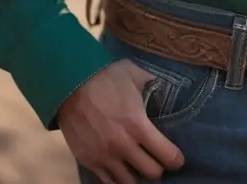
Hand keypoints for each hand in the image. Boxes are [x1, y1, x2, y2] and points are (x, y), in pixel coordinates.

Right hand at [57, 58, 185, 183]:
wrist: (70, 83)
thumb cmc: (105, 77)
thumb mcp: (134, 74)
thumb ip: (153, 84)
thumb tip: (166, 90)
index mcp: (138, 125)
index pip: (167, 155)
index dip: (176, 159)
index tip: (177, 157)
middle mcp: (123, 146)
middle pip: (152, 174)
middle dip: (158, 168)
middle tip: (157, 160)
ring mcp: (105, 156)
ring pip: (130, 183)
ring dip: (138, 175)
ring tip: (138, 166)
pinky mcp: (89, 161)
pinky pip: (108, 183)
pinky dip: (118, 179)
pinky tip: (122, 170)